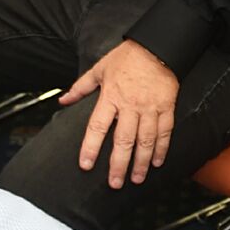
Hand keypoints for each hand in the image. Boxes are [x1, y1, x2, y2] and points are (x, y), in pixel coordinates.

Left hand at [61, 39, 179, 187]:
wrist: (157, 46)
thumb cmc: (127, 57)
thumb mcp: (99, 69)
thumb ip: (80, 88)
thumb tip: (62, 100)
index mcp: (111, 96)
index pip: (98, 126)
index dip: (91, 147)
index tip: (86, 165)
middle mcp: (130, 105)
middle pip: (124, 140)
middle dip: (119, 164)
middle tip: (115, 184)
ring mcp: (150, 107)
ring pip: (145, 140)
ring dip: (141, 162)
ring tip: (136, 179)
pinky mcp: (166, 107)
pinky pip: (165, 131)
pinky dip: (162, 148)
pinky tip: (157, 162)